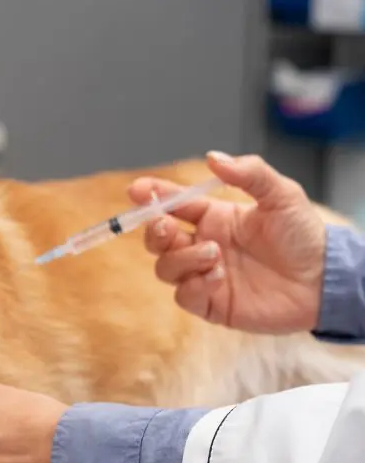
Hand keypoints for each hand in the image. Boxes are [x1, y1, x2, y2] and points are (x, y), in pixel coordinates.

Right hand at [131, 151, 325, 333]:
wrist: (324, 282)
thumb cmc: (304, 237)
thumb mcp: (282, 195)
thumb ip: (249, 174)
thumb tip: (213, 158)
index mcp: (213, 218)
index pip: (173, 205)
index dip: (153, 196)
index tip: (137, 190)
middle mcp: (202, 245)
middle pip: (158, 239)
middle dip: (155, 230)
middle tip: (168, 225)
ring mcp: (203, 275)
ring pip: (165, 267)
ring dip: (182, 258)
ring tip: (215, 254)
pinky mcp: (210, 303)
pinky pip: (184, 295)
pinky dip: (195, 285)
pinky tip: (219, 277)